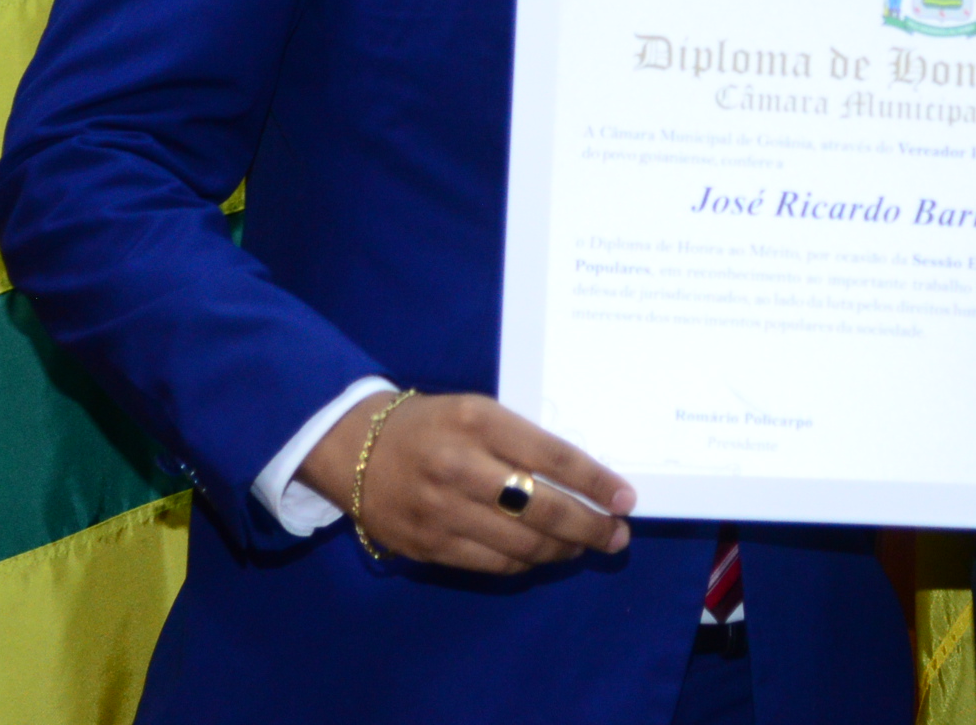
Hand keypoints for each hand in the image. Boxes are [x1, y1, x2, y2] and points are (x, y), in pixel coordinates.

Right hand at [300, 391, 636, 572]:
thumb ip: (522, 441)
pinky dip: (526, 562)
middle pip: (543, 508)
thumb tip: (581, 479)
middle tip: (618, 535)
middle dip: (591, 526)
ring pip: (522, 544)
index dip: (595, 481)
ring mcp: (442, 512)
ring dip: (563, 549)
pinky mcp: (428, 546)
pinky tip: (543, 555)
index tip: (625, 498)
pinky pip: (493, 563)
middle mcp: (461, 467)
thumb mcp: (476, 411)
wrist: (350, 448)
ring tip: (585, 546)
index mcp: (478, 422)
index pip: (552, 456)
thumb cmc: (429, 424)